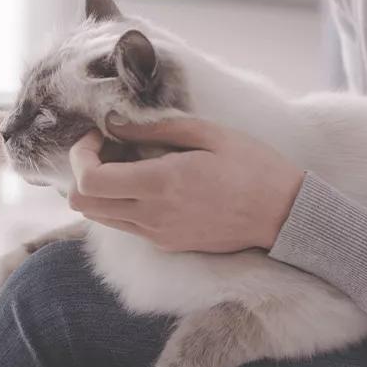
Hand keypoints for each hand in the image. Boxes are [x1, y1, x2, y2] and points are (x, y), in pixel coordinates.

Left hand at [67, 115, 306, 252]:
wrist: (285, 215)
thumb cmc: (253, 166)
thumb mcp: (208, 133)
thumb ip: (155, 129)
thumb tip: (114, 122)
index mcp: (161, 184)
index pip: (89, 182)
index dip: (81, 155)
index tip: (101, 134)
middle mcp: (153, 216)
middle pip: (83, 204)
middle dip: (84, 171)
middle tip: (109, 147)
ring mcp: (158, 235)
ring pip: (100, 217)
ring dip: (101, 188)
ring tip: (129, 162)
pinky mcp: (167, 244)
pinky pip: (126, 225)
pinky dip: (122, 202)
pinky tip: (149, 181)